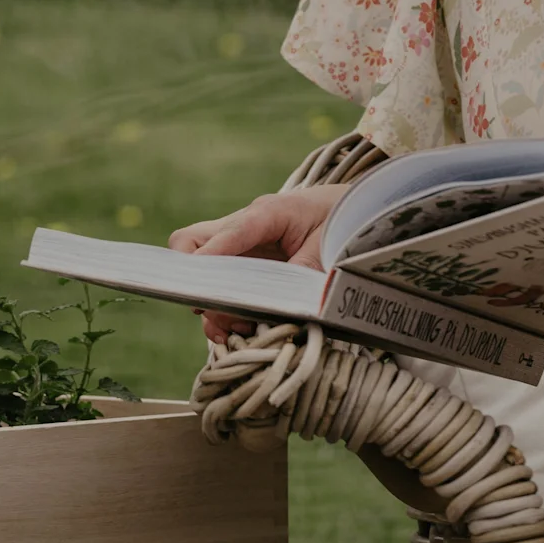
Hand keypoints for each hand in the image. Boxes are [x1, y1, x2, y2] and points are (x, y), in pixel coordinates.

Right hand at [170, 187, 344, 345]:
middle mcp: (245, 226)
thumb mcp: (330, 248)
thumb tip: (274, 304)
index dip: (208, 260)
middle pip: (192, 242)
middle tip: (207, 309)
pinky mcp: (245, 263)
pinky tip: (241, 329)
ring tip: (229, 331)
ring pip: (201, 269)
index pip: (229, 233)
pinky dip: (222, 309)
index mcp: (269, 212)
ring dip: (209, 303)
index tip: (196, 287)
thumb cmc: (340, 222)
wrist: (352, 210)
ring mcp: (241, 245)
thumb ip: (303, 272)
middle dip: (191, 277)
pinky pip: (220, 285)